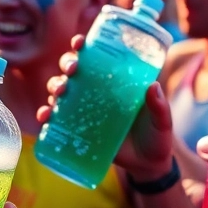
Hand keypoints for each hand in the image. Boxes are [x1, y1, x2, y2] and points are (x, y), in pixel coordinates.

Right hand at [38, 35, 175, 180]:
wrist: (147, 165)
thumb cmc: (156, 136)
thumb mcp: (161, 120)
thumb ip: (159, 106)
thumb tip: (153, 86)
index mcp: (115, 82)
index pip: (96, 57)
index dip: (84, 47)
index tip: (80, 43)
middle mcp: (96, 92)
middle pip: (73, 70)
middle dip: (67, 64)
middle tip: (73, 70)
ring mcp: (85, 110)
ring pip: (61, 90)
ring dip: (55, 86)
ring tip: (59, 93)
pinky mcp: (78, 129)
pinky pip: (56, 119)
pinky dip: (46, 114)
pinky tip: (45, 115)